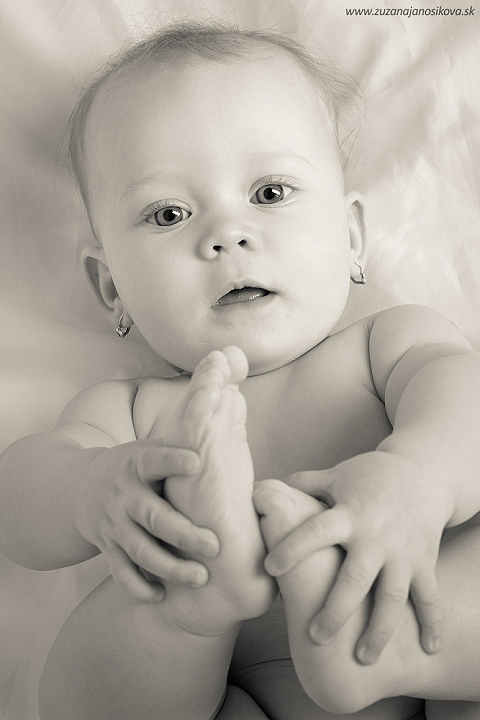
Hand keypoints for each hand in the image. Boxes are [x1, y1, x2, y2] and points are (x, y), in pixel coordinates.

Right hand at [74, 440, 218, 600]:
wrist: (81, 488)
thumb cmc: (134, 467)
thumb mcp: (147, 449)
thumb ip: (177, 448)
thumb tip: (222, 436)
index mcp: (136, 465)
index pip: (155, 461)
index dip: (173, 460)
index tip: (197, 462)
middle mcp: (123, 495)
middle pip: (153, 517)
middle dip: (184, 534)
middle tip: (215, 546)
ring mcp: (113, 524)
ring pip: (140, 550)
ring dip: (170, 567)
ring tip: (201, 577)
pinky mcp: (107, 546)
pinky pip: (121, 571)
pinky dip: (139, 586)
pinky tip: (162, 596)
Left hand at [264, 451, 451, 662]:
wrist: (423, 473)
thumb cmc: (371, 476)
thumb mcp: (337, 475)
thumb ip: (303, 484)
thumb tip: (263, 486)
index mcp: (349, 514)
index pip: (316, 531)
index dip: (293, 548)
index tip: (270, 568)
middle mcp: (375, 536)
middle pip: (355, 577)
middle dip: (336, 609)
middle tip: (315, 637)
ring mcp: (402, 552)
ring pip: (391, 596)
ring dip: (379, 630)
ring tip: (362, 658)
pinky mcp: (424, 562)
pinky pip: (429, 597)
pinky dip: (432, 623)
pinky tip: (429, 650)